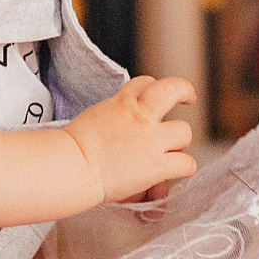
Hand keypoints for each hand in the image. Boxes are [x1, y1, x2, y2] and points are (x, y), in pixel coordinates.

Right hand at [65, 76, 197, 205]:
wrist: (70, 166)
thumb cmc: (71, 150)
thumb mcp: (92, 120)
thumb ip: (110, 120)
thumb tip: (118, 138)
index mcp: (120, 103)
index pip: (144, 83)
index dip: (151, 88)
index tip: (153, 95)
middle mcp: (139, 116)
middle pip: (172, 90)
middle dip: (184, 91)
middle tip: (188, 98)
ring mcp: (150, 140)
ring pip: (184, 131)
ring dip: (179, 143)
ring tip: (171, 153)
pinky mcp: (156, 165)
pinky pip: (186, 163)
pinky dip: (183, 169)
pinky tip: (172, 174)